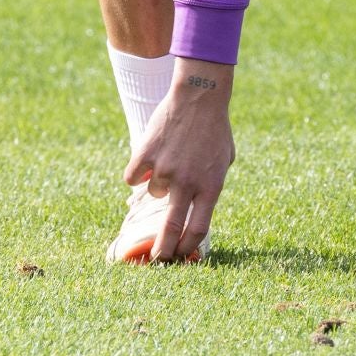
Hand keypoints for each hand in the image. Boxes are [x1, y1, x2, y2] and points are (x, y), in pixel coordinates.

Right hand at [123, 57, 235, 261]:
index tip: (180, 257)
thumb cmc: (215, 129)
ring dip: (157, 185)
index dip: (186, 248)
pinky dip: (137, 172)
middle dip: (161, 251)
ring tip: (169, 161)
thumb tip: (195, 210)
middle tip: (156, 260)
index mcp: (211, 187)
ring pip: (152, 193)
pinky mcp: (144, 155)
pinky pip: (132, 177)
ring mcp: (164, 170)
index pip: (197, 229)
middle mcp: (187, 183)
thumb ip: (210, 186)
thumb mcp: (223, 161)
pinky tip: (147, 158)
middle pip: (170, 229)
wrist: (200, 96)